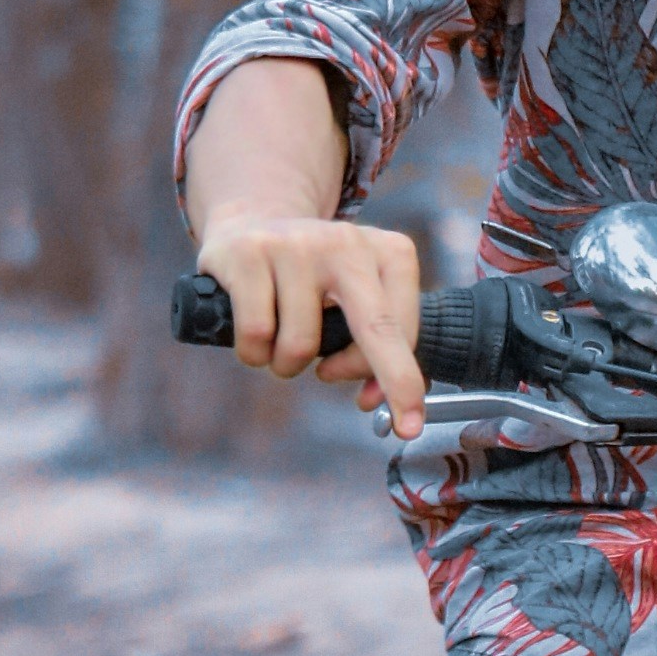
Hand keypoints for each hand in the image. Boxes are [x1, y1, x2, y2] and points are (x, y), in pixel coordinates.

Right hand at [193, 207, 424, 433]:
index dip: (398, 378)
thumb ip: (375, 346)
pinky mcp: (248, 253)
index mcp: (387, 251)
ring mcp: (296, 243)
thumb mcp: (356, 298)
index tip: (407, 418)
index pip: (403, 327)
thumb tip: (373, 399)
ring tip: (281, 346)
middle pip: (376, 328)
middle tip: (406, 431)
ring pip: (301, 345)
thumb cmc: (313, 279)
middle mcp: (346, 241)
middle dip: (395, 381)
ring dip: (287, 366)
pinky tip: (256, 336)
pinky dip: (253, 352)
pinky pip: (257, 335)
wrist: (251, 224)